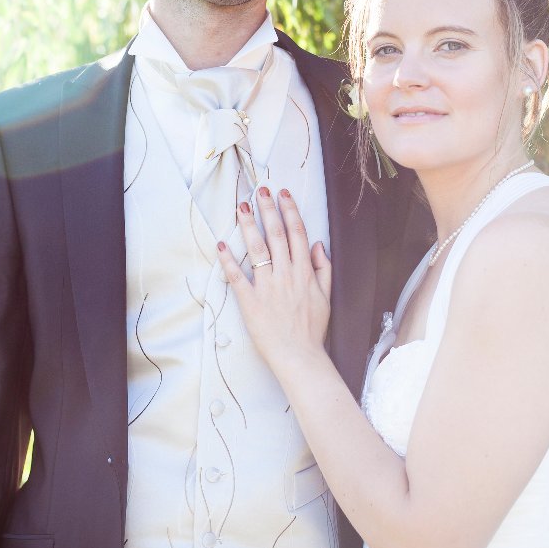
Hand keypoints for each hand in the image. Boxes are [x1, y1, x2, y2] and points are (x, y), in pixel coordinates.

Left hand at [217, 187, 330, 376]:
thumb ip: (323, 268)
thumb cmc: (312, 329)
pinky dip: (228, 260)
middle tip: (261, 190)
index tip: (283, 194)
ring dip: (249, 226)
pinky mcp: (250, 302)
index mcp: (304, 272)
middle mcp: (286, 275)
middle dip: (268, 210)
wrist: (300, 357)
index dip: (290, 211)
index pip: (297, 234)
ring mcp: (267, 288)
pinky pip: (237, 278)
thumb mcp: (326, 296)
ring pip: (257, 250)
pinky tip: (222, 244)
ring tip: (242, 207)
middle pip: (276, 235)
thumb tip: (317, 244)